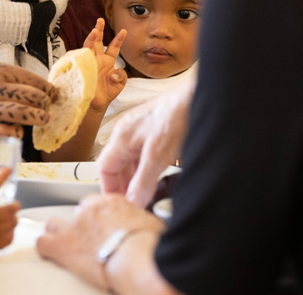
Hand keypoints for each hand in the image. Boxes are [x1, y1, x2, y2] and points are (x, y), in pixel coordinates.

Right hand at [0, 60, 54, 136]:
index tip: (54, 92)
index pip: (32, 79)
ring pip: (23, 114)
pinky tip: (18, 129)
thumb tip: (35, 86)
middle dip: (45, 102)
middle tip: (48, 106)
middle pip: (31, 96)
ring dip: (38, 117)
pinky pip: (6, 132)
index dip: (47, 88)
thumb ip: (6, 76)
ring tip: (42, 118)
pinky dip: (17, 132)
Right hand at [0, 167, 20, 264]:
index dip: (0, 178)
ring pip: (12, 224)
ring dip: (14, 220)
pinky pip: (8, 241)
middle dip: (14, 206)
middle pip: (9, 208)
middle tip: (15, 205)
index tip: (8, 170)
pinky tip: (9, 236)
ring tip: (13, 219)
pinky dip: (10, 237)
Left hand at [36, 194, 163, 290]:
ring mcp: (74, 226)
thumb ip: (139, 221)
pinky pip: (43, 243)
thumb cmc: (149, 246)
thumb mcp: (151, 224)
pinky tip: (50, 255)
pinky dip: (45, 250)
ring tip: (66, 246)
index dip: (99, 219)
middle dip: (82, 227)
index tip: (103, 229)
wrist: (138, 260)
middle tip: (90, 242)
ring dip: (59, 234)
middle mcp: (90, 210)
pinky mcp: (63, 245)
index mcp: (112, 202)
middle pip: (78, 214)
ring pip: (55, 224)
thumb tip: (144, 227)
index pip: (97, 205)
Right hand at [84, 18, 127, 111]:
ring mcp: (89, 63)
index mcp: (108, 61)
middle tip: (100, 20)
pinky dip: (83, 55)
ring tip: (94, 31)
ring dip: (91, 39)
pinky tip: (85, 49)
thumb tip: (114, 74)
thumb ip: (122, 76)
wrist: (96, 105)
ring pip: (88, 48)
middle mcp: (98, 60)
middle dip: (98, 31)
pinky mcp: (82, 70)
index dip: (118, 39)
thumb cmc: (108, 93)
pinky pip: (81, 60)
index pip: (114, 47)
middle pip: (98, 42)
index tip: (124, 31)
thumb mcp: (120, 84)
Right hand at [98, 75, 193, 206]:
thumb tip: (133, 202)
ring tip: (150, 193)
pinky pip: (145, 153)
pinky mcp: (156, 129)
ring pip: (132, 160)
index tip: (121, 205)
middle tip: (136, 202)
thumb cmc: (178, 117)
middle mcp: (128, 132)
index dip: (110, 189)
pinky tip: (162, 175)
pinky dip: (149, 167)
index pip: (103, 168)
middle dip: (125, 185)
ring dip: (138, 177)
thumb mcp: (158, 157)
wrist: (199, 97)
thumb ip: (142, 182)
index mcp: (121, 137)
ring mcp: (142, 129)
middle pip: (117, 165)